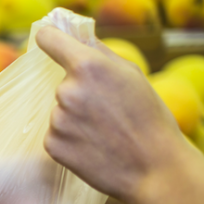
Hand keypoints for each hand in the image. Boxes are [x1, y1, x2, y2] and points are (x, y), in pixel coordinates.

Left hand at [34, 26, 194, 203]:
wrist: (154, 168)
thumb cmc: (149, 118)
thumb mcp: (133, 75)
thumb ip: (100, 52)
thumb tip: (75, 35)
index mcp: (88, 66)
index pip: (49, 39)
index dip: (50, 38)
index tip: (50, 39)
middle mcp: (67, 91)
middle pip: (62, 83)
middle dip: (80, 92)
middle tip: (108, 111)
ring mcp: (57, 119)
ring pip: (59, 110)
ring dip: (75, 117)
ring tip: (104, 131)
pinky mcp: (52, 145)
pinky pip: (55, 134)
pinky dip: (70, 139)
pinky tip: (93, 146)